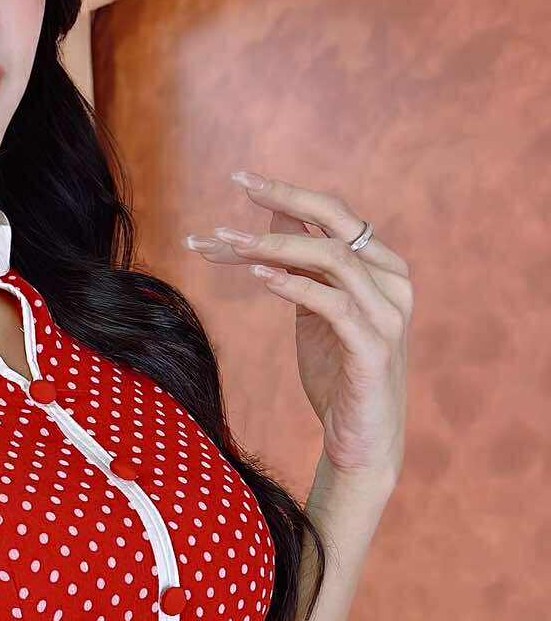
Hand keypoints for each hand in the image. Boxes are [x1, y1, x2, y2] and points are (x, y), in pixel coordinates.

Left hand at [185, 169, 412, 489]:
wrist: (361, 441)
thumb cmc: (336, 375)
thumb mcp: (314, 310)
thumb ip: (303, 264)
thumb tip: (277, 212)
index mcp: (381, 267)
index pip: (333, 214)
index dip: (287, 193)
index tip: (240, 178)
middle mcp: (392, 282)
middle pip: (337, 222)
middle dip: (283, 200)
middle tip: (234, 188)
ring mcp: (388, 315)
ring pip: (332, 258)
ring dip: (276, 245)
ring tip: (229, 242)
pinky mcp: (374, 350)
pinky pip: (334, 305)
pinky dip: (295, 286)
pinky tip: (259, 277)